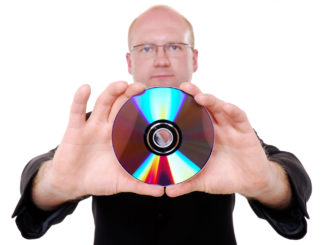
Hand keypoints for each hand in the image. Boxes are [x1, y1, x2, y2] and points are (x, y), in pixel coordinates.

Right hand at [33, 82, 163, 209]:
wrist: (72, 184)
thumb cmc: (99, 179)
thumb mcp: (121, 182)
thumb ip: (140, 185)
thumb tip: (162, 192)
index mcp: (121, 137)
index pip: (135, 117)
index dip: (145, 108)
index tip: (159, 100)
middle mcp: (109, 127)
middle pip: (121, 105)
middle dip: (131, 94)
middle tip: (143, 88)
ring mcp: (92, 126)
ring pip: (103, 103)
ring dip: (112, 92)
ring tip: (122, 84)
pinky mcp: (75, 129)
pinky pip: (76, 111)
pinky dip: (80, 99)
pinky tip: (86, 88)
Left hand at [165, 83, 290, 208]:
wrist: (249, 182)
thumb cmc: (224, 176)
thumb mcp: (203, 181)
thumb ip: (187, 184)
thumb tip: (168, 191)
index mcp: (203, 135)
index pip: (190, 116)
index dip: (179, 108)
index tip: (165, 100)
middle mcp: (215, 126)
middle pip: (203, 106)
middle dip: (193, 95)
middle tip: (181, 88)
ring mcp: (230, 127)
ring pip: (219, 108)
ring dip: (210, 100)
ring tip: (199, 96)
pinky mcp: (245, 131)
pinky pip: (239, 117)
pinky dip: (232, 111)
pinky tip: (226, 107)